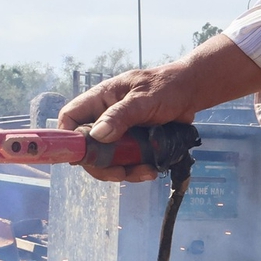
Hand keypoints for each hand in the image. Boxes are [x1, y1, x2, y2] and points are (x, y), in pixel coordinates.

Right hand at [58, 65, 202, 181]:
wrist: (191, 93)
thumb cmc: (167, 87)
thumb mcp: (144, 99)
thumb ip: (121, 115)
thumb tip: (98, 135)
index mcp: (100, 100)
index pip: (71, 118)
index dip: (69, 138)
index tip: (80, 157)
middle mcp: (104, 117)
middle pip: (88, 147)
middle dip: (102, 164)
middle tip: (120, 173)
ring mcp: (118, 133)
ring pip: (108, 159)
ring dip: (123, 170)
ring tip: (146, 172)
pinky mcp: (133, 144)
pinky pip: (126, 162)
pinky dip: (136, 170)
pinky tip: (151, 170)